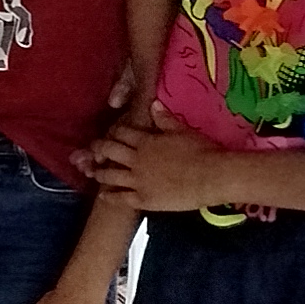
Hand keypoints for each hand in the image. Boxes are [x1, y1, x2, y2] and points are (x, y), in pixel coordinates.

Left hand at [85, 121, 249, 213]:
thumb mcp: (183, 131)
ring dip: (99, 172)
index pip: (122, 132)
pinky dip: (109, 197)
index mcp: (146, 141)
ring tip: (92, 172)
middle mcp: (136, 159)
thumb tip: (153, 103)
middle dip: (99, 148)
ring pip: (110, 175)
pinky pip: (120, 198)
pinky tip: (103, 196)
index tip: (108, 133)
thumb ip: (165, 119)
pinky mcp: (143, 199)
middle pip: (110, 151)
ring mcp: (137, 180)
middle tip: (92, 149)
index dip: (113, 132)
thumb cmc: (202, 150)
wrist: (212, 176)